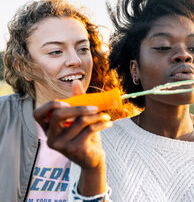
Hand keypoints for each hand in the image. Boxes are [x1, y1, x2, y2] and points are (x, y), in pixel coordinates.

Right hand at [33, 80, 110, 194]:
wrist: (93, 160)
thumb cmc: (84, 136)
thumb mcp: (79, 118)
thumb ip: (77, 100)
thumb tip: (76, 81)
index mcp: (48, 128)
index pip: (38, 113)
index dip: (50, 105)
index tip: (68, 102)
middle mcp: (50, 137)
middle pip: (59, 114)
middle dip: (79, 107)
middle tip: (95, 107)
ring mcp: (61, 145)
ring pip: (79, 121)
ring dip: (97, 116)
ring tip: (105, 116)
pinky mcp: (74, 149)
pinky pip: (89, 129)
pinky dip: (101, 123)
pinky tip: (108, 123)